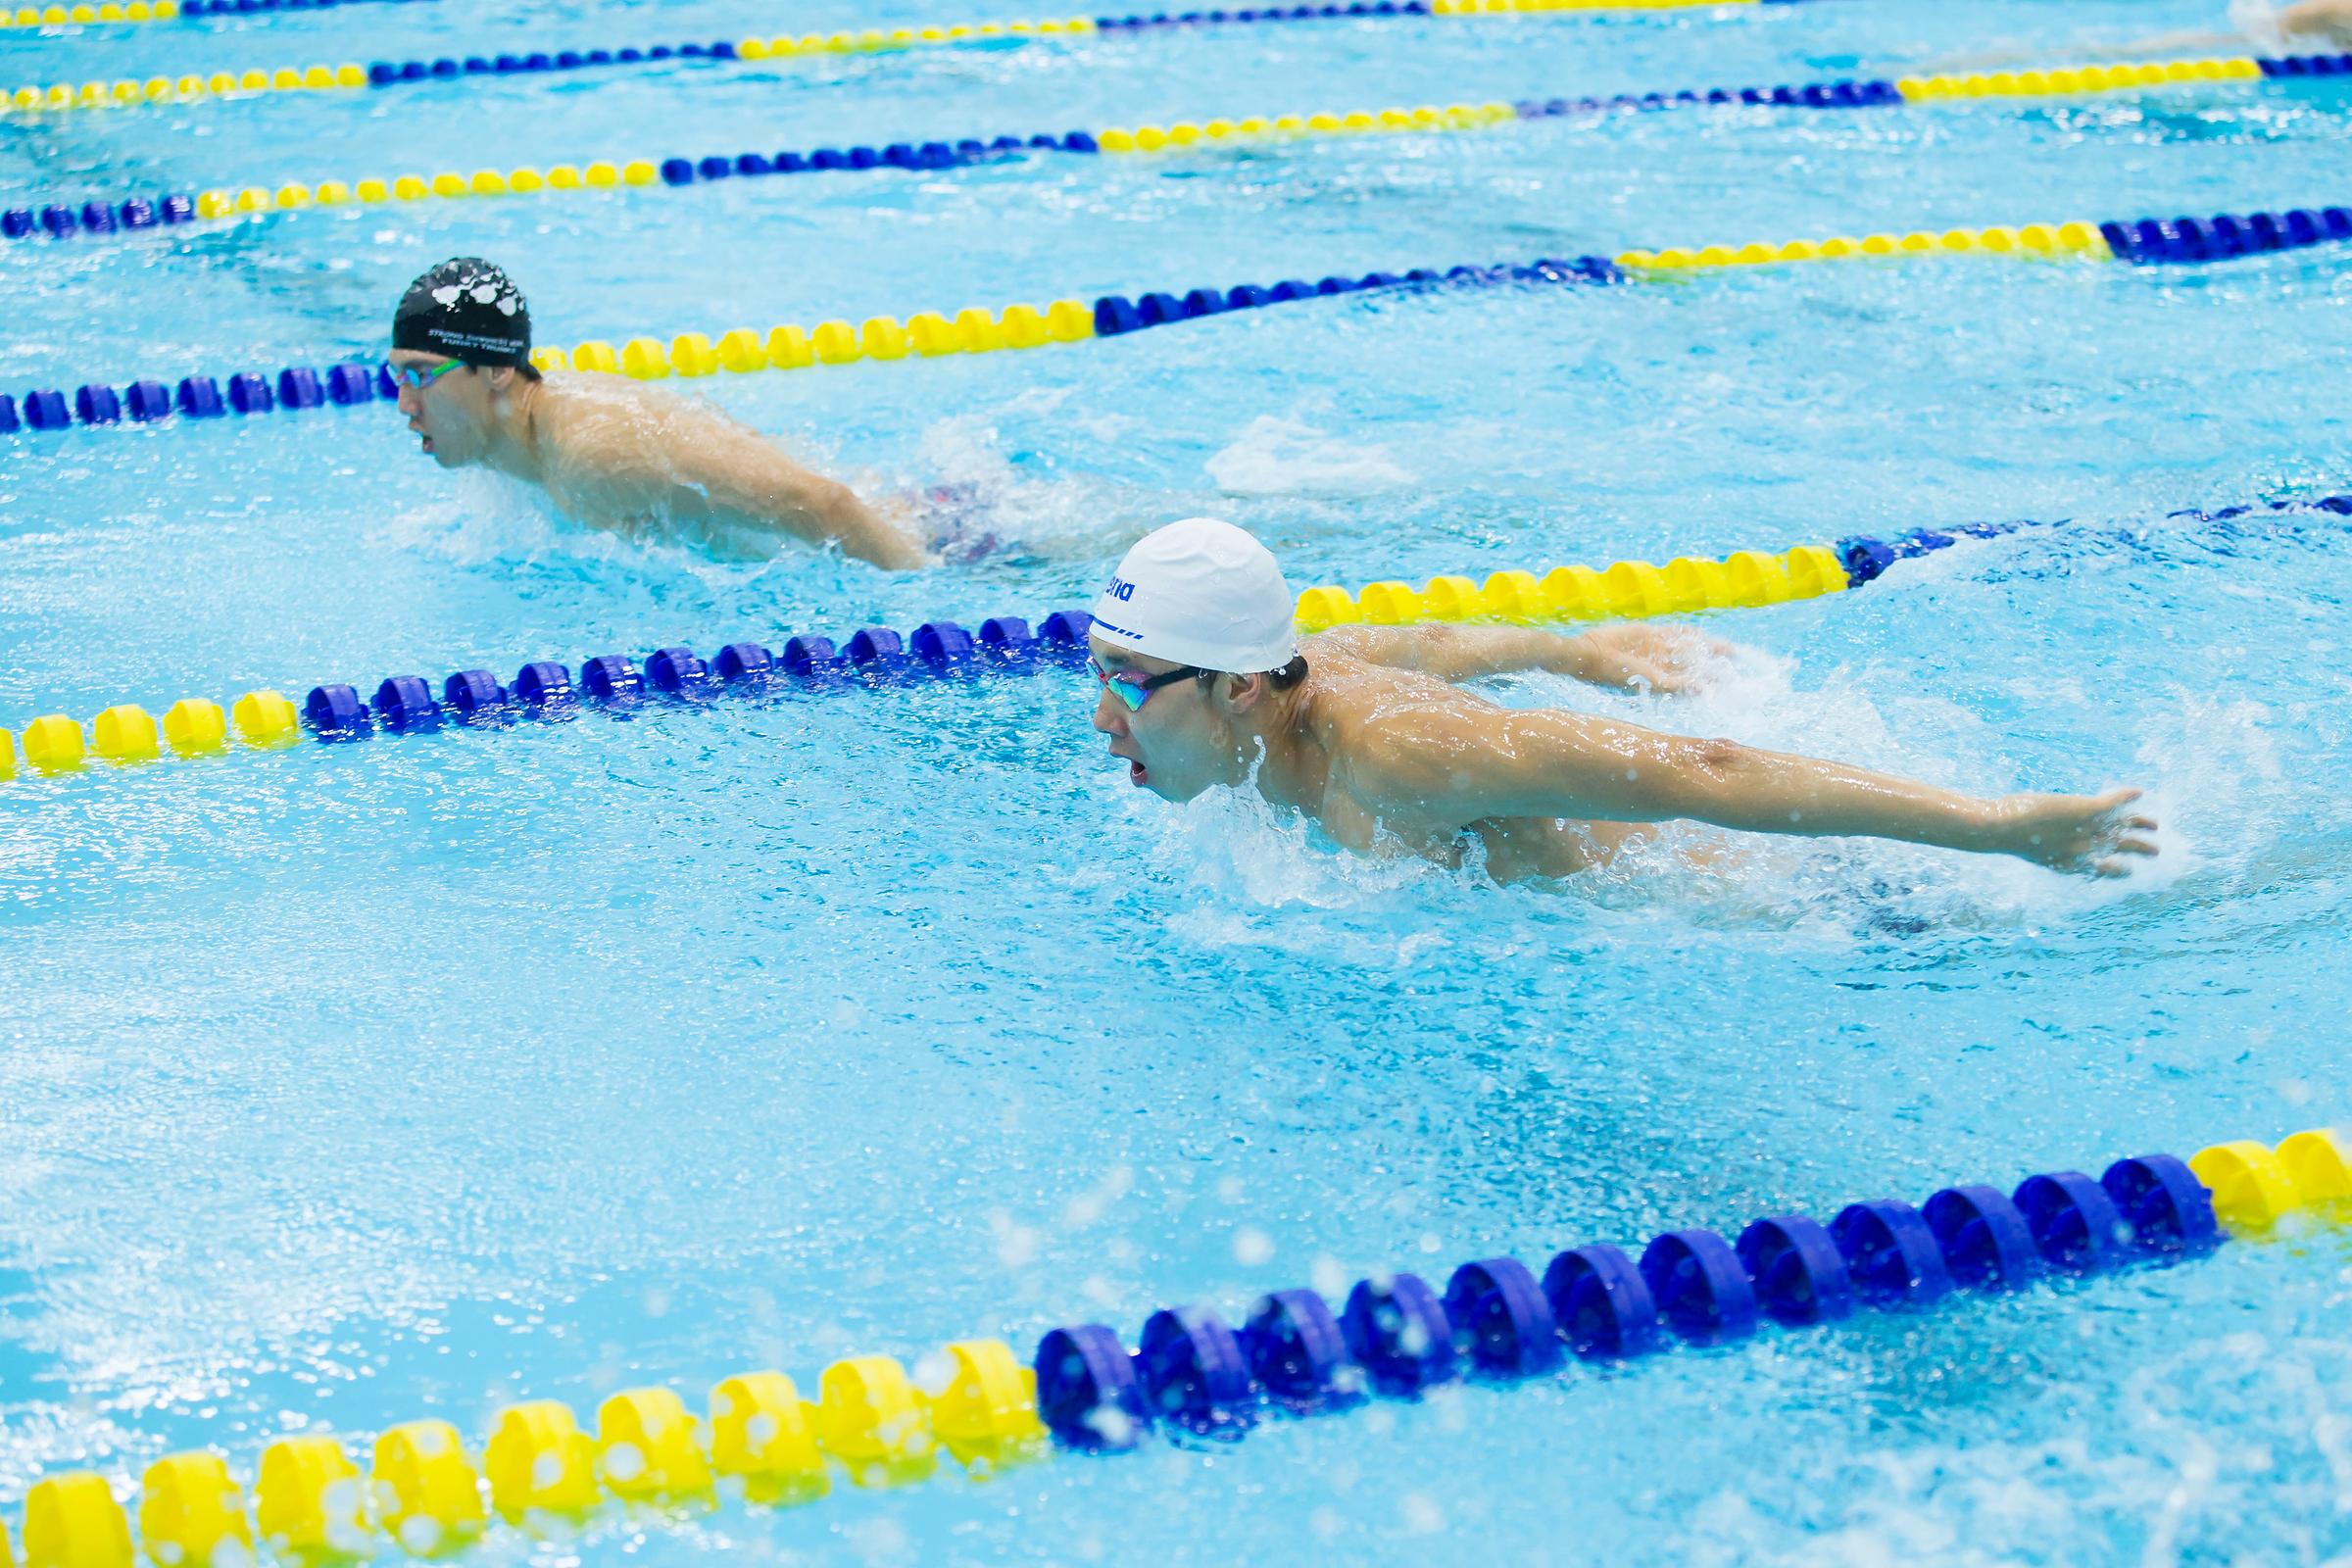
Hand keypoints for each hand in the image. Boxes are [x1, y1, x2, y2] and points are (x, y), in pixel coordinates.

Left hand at [1991, 787, 2157, 876]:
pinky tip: (2138, 792)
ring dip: (2141, 825)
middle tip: (2155, 850)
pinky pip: (2113, 803)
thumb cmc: (2006, 838)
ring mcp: (2086, 830)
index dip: (2117, 869)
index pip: (2103, 870)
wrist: (2000, 829)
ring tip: (2154, 825)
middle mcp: (2084, 850)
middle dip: (2140, 851)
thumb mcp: (2032, 847)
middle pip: (2120, 851)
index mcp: (2071, 865)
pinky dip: (2126, 796)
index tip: (2127, 868)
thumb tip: (2046, 836)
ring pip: (2123, 828)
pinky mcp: (2085, 809)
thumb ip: (2049, 846)